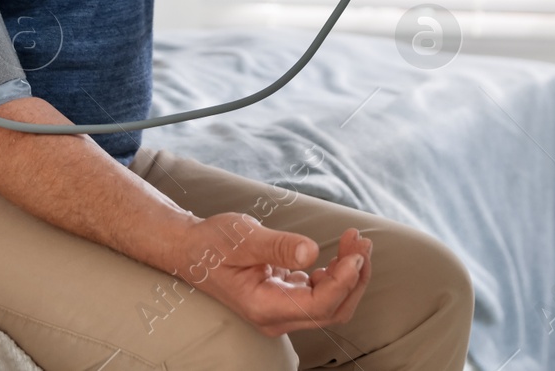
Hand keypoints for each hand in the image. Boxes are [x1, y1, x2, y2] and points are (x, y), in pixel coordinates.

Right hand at [172, 214, 371, 336]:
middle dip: (354, 278)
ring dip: (349, 275)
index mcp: (264, 306)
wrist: (192, 249)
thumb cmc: (213, 243)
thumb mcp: (245, 237)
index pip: (318, 306)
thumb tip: (312, 251)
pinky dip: (337, 274)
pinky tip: (339, 254)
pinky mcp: (286, 298)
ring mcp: (282, 309)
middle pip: (332, 310)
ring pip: (331, 304)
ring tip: (355, 241)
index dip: (343, 282)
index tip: (356, 254)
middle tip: (361, 242)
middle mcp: (276, 316)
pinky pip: (321, 294)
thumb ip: (279, 246)